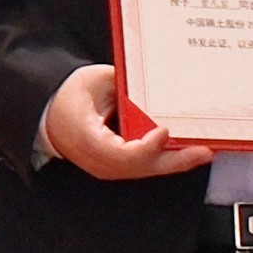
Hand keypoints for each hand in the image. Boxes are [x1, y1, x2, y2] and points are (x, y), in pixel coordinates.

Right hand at [38, 65, 205, 181]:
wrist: (49, 114)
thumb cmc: (69, 96)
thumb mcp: (94, 82)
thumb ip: (124, 86)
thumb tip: (156, 87)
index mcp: (87, 138)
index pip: (122, 154)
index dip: (146, 147)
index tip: (163, 131)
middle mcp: (98, 160)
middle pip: (142, 168)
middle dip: (176, 160)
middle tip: (203, 151)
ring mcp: (106, 168)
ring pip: (146, 170)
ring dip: (175, 162)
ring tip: (202, 151)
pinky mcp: (114, 167)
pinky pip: (143, 167)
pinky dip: (165, 160)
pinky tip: (184, 151)